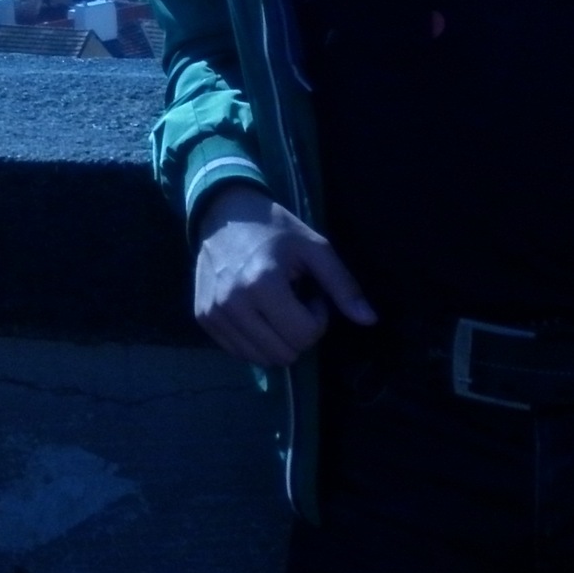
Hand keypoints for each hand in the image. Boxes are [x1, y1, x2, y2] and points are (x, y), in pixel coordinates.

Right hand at [194, 184, 375, 367]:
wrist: (224, 213)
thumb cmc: (275, 229)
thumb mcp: (315, 248)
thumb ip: (343, 285)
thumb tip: (370, 320)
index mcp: (263, 284)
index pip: (304, 336)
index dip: (318, 318)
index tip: (311, 292)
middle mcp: (233, 305)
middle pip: (283, 355)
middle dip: (299, 332)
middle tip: (295, 300)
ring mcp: (213, 315)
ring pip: (261, 359)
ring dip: (277, 338)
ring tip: (276, 305)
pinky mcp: (202, 320)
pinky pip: (239, 352)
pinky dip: (256, 340)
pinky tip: (257, 309)